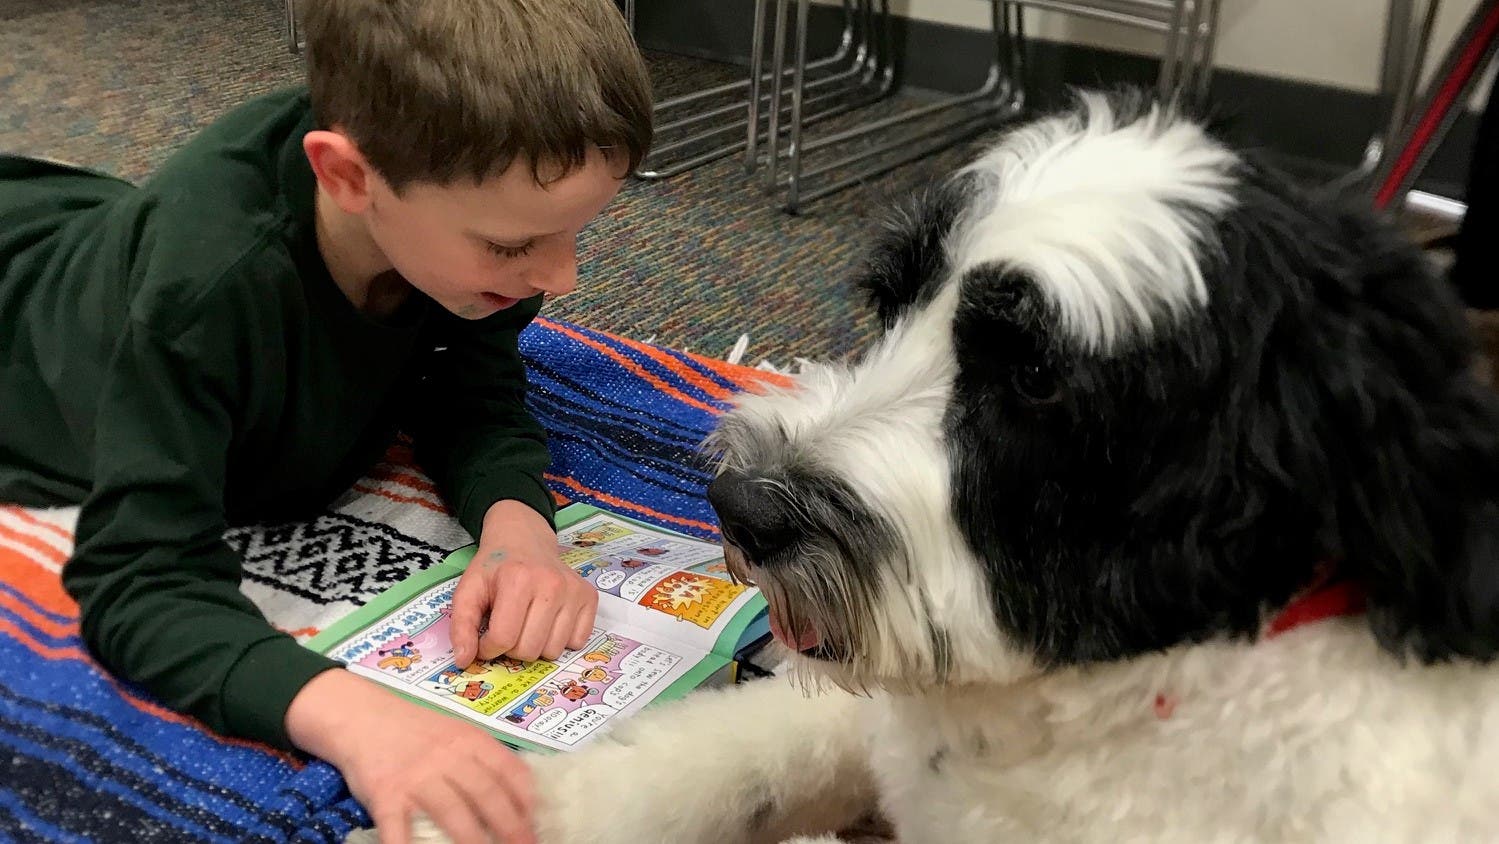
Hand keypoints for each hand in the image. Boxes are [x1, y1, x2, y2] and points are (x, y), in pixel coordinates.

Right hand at [286, 669, 535, 843]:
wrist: (361, 715)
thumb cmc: (414, 731)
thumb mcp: (456, 734)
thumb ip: (482, 760)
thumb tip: (521, 796)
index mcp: (471, 741)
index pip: (510, 771)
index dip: (528, 801)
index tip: (538, 824)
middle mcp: (448, 756)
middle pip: (487, 794)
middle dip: (510, 827)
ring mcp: (417, 776)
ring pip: (452, 812)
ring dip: (474, 840)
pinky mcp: (386, 794)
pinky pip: (399, 827)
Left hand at [449, 500, 597, 666]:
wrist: (525, 539)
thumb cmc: (496, 568)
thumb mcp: (468, 590)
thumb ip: (461, 626)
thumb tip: (464, 661)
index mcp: (518, 580)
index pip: (503, 639)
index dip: (489, 648)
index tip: (486, 638)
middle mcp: (552, 585)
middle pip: (530, 650)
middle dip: (512, 648)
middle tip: (508, 628)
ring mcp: (574, 591)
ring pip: (554, 651)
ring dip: (536, 645)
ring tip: (528, 624)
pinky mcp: (590, 597)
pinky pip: (577, 642)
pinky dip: (561, 640)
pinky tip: (550, 621)